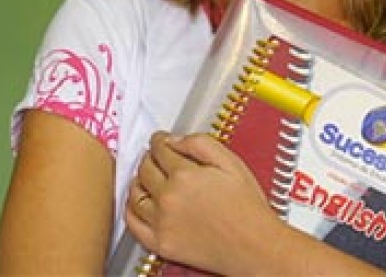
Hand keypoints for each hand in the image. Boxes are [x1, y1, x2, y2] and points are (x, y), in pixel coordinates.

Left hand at [125, 132, 287, 273]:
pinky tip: (139, 202)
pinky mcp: (159, 243)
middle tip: (155, 156)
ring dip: (138, 180)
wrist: (254, 245)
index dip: (159, 140)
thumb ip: (201, 144)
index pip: (160, 149)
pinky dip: (131, 208)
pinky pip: (132, 222)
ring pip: (135, 193)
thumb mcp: (232, 164)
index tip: (160, 140)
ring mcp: (161, 221)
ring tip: (147, 177)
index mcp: (185, 175)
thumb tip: (177, 140)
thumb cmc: (248, 208)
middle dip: (149, 157)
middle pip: (145, 168)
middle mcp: (168, 197)